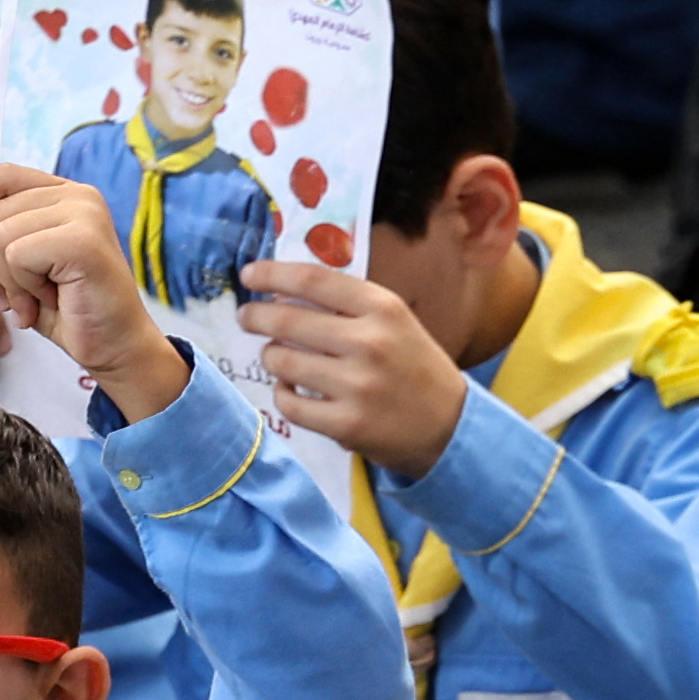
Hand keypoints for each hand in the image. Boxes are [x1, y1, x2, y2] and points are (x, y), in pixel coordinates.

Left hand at [0, 160, 187, 413]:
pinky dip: (23, 286)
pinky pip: (18, 255)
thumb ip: (1, 232)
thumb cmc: (68, 307)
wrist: (113, 346)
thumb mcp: (24, 263)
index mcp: (64, 194)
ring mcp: (85, 213)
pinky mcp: (83, 239)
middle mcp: (79, 195)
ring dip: (9, 280)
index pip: (4, 176)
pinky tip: (50, 299)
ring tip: (37, 299)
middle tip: (18, 296)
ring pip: (0, 236)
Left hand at [240, 258, 472, 480]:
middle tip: (247, 317)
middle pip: (285, 319)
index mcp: (383, 309)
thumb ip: (346, 304)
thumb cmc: (411, 365)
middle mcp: (370, 343)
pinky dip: (282, 392)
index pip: (312, 280)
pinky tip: (293, 388)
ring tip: (280, 357)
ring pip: (279, 361)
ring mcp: (357, 386)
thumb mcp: (393, 322)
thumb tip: (280, 290)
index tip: (249, 274)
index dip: (271, 274)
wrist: (451, 425)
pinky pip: (287, 402)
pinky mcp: (346, 424)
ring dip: (271, 356)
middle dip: (255, 316)